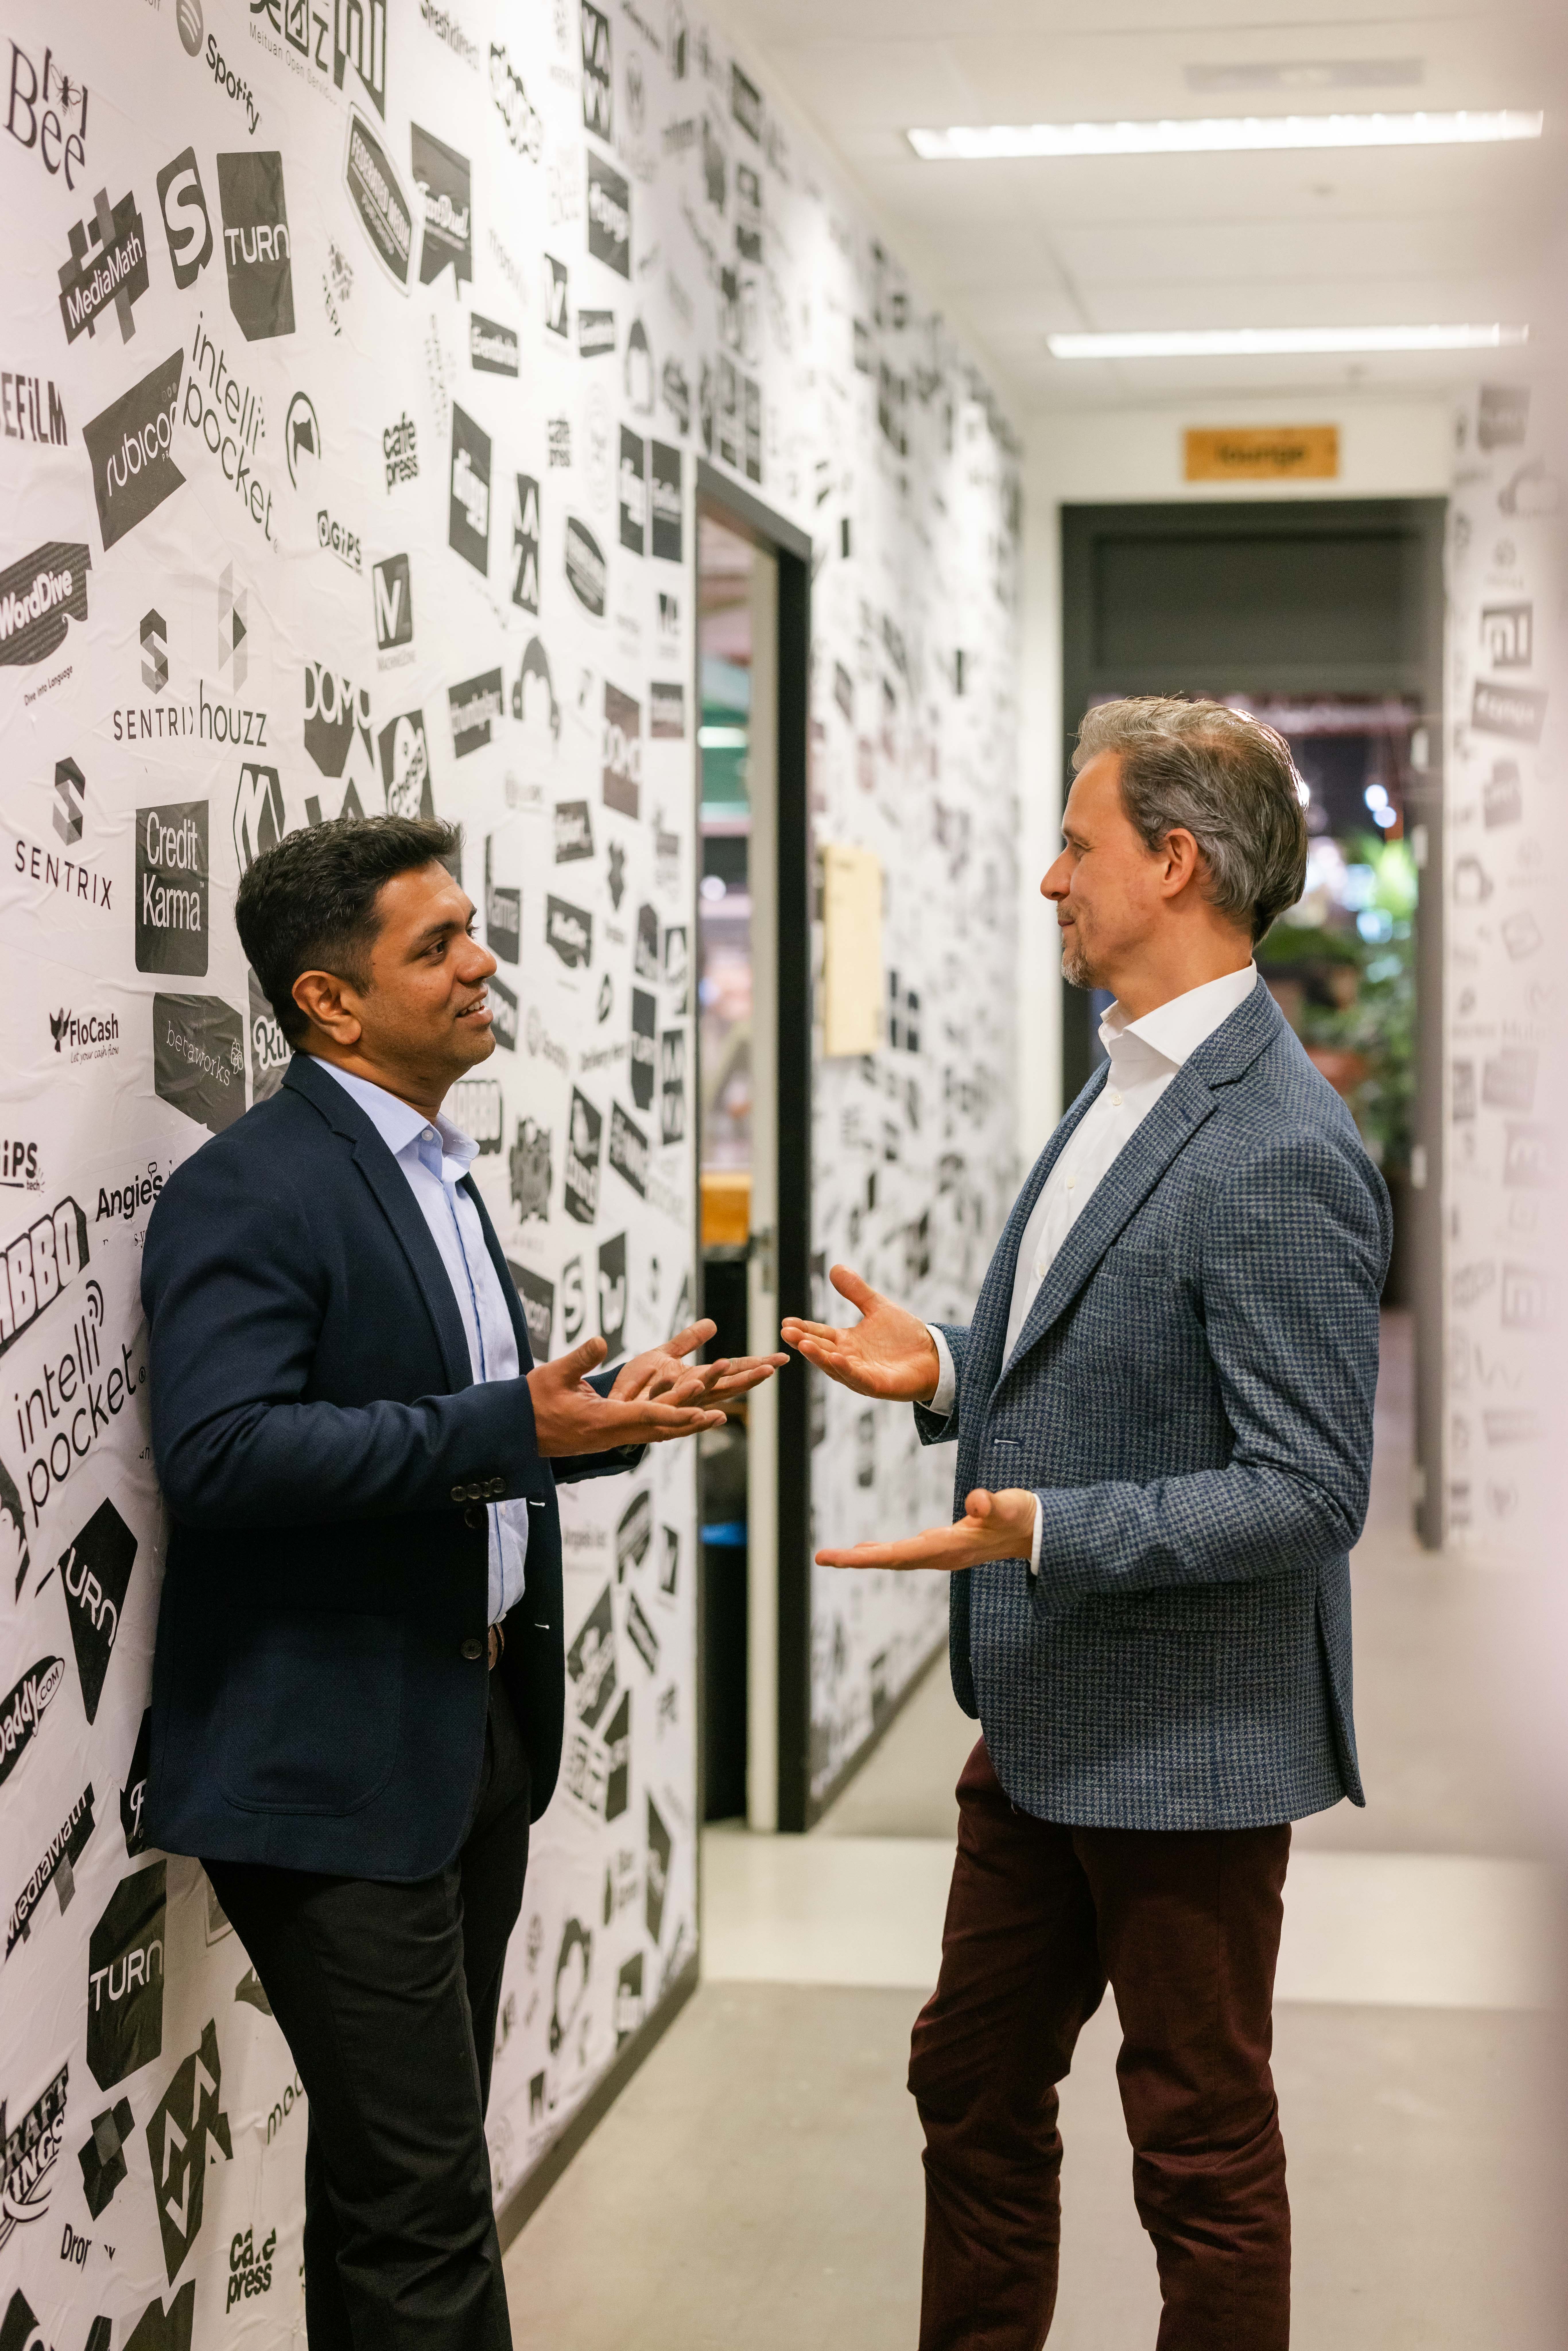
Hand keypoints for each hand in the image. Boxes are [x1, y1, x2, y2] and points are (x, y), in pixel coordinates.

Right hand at [527, 1336, 726, 1456]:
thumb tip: (600, 1340)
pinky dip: (668, 1426)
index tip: (699, 1408)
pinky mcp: (609, 1438)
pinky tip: (684, 1419)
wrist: (516, 1431)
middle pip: (659, 1430)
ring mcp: (611, 1440)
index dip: (674, 1411)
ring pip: (656, 1435)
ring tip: (714, 1417)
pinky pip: (646, 1433)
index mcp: (600, 1421)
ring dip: (685, 1426)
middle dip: (690, 1422)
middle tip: (720, 1414)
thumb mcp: (552, 1375)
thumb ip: (578, 1359)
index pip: (644, 1416)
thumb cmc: (532, 1401)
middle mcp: (612, 1435)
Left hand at [609, 1317, 787, 1416]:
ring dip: (715, 1381)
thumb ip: (688, 1341)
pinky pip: (671, 1406)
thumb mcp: (664, 1354)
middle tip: (772, 1367)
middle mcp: (691, 1395)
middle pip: (725, 1385)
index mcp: (697, 1381)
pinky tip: (695, 1386)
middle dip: (748, 1377)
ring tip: (728, 1364)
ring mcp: (674, 1405)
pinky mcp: (653, 1413)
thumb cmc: (638, 1384)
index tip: (782, 1357)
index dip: (756, 1365)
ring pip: (699, 1394)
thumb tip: (712, 1323)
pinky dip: (682, 1398)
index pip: (732, 1372)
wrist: (609, 1404)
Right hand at [780, 1265, 940, 1402]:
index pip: (820, 1334)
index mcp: (846, 1342)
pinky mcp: (876, 1385)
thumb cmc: (905, 1337)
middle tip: (786, 1331)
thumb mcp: (878, 1307)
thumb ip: (856, 1291)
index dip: (803, 1329)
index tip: (786, 1322)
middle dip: (803, 1342)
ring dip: (819, 1356)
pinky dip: (846, 1369)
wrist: (934, 1356)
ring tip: (803, 1344)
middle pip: (821, 1350)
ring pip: (834, 1366)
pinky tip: (836, 1358)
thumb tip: (835, 1267)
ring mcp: (861, 1374)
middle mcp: (849, 1359)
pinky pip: (857, 1378)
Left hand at [815, 1487, 1036, 1572]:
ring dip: (867, 1557)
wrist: (1038, 1532)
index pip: (898, 1555)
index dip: (865, 1557)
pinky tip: (872, 1548)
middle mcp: (940, 1555)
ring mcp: (942, 1553)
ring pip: (897, 1557)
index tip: (836, 1557)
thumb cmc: (1023, 1516)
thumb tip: (976, 1500)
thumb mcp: (1009, 1506)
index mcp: (948, 1548)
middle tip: (822, 1557)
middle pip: (890, 1560)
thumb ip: (992, 1504)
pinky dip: (884, 1551)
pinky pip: (906, 1552)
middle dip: (855, 1560)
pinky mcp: (946, 1546)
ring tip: (839, 1555)